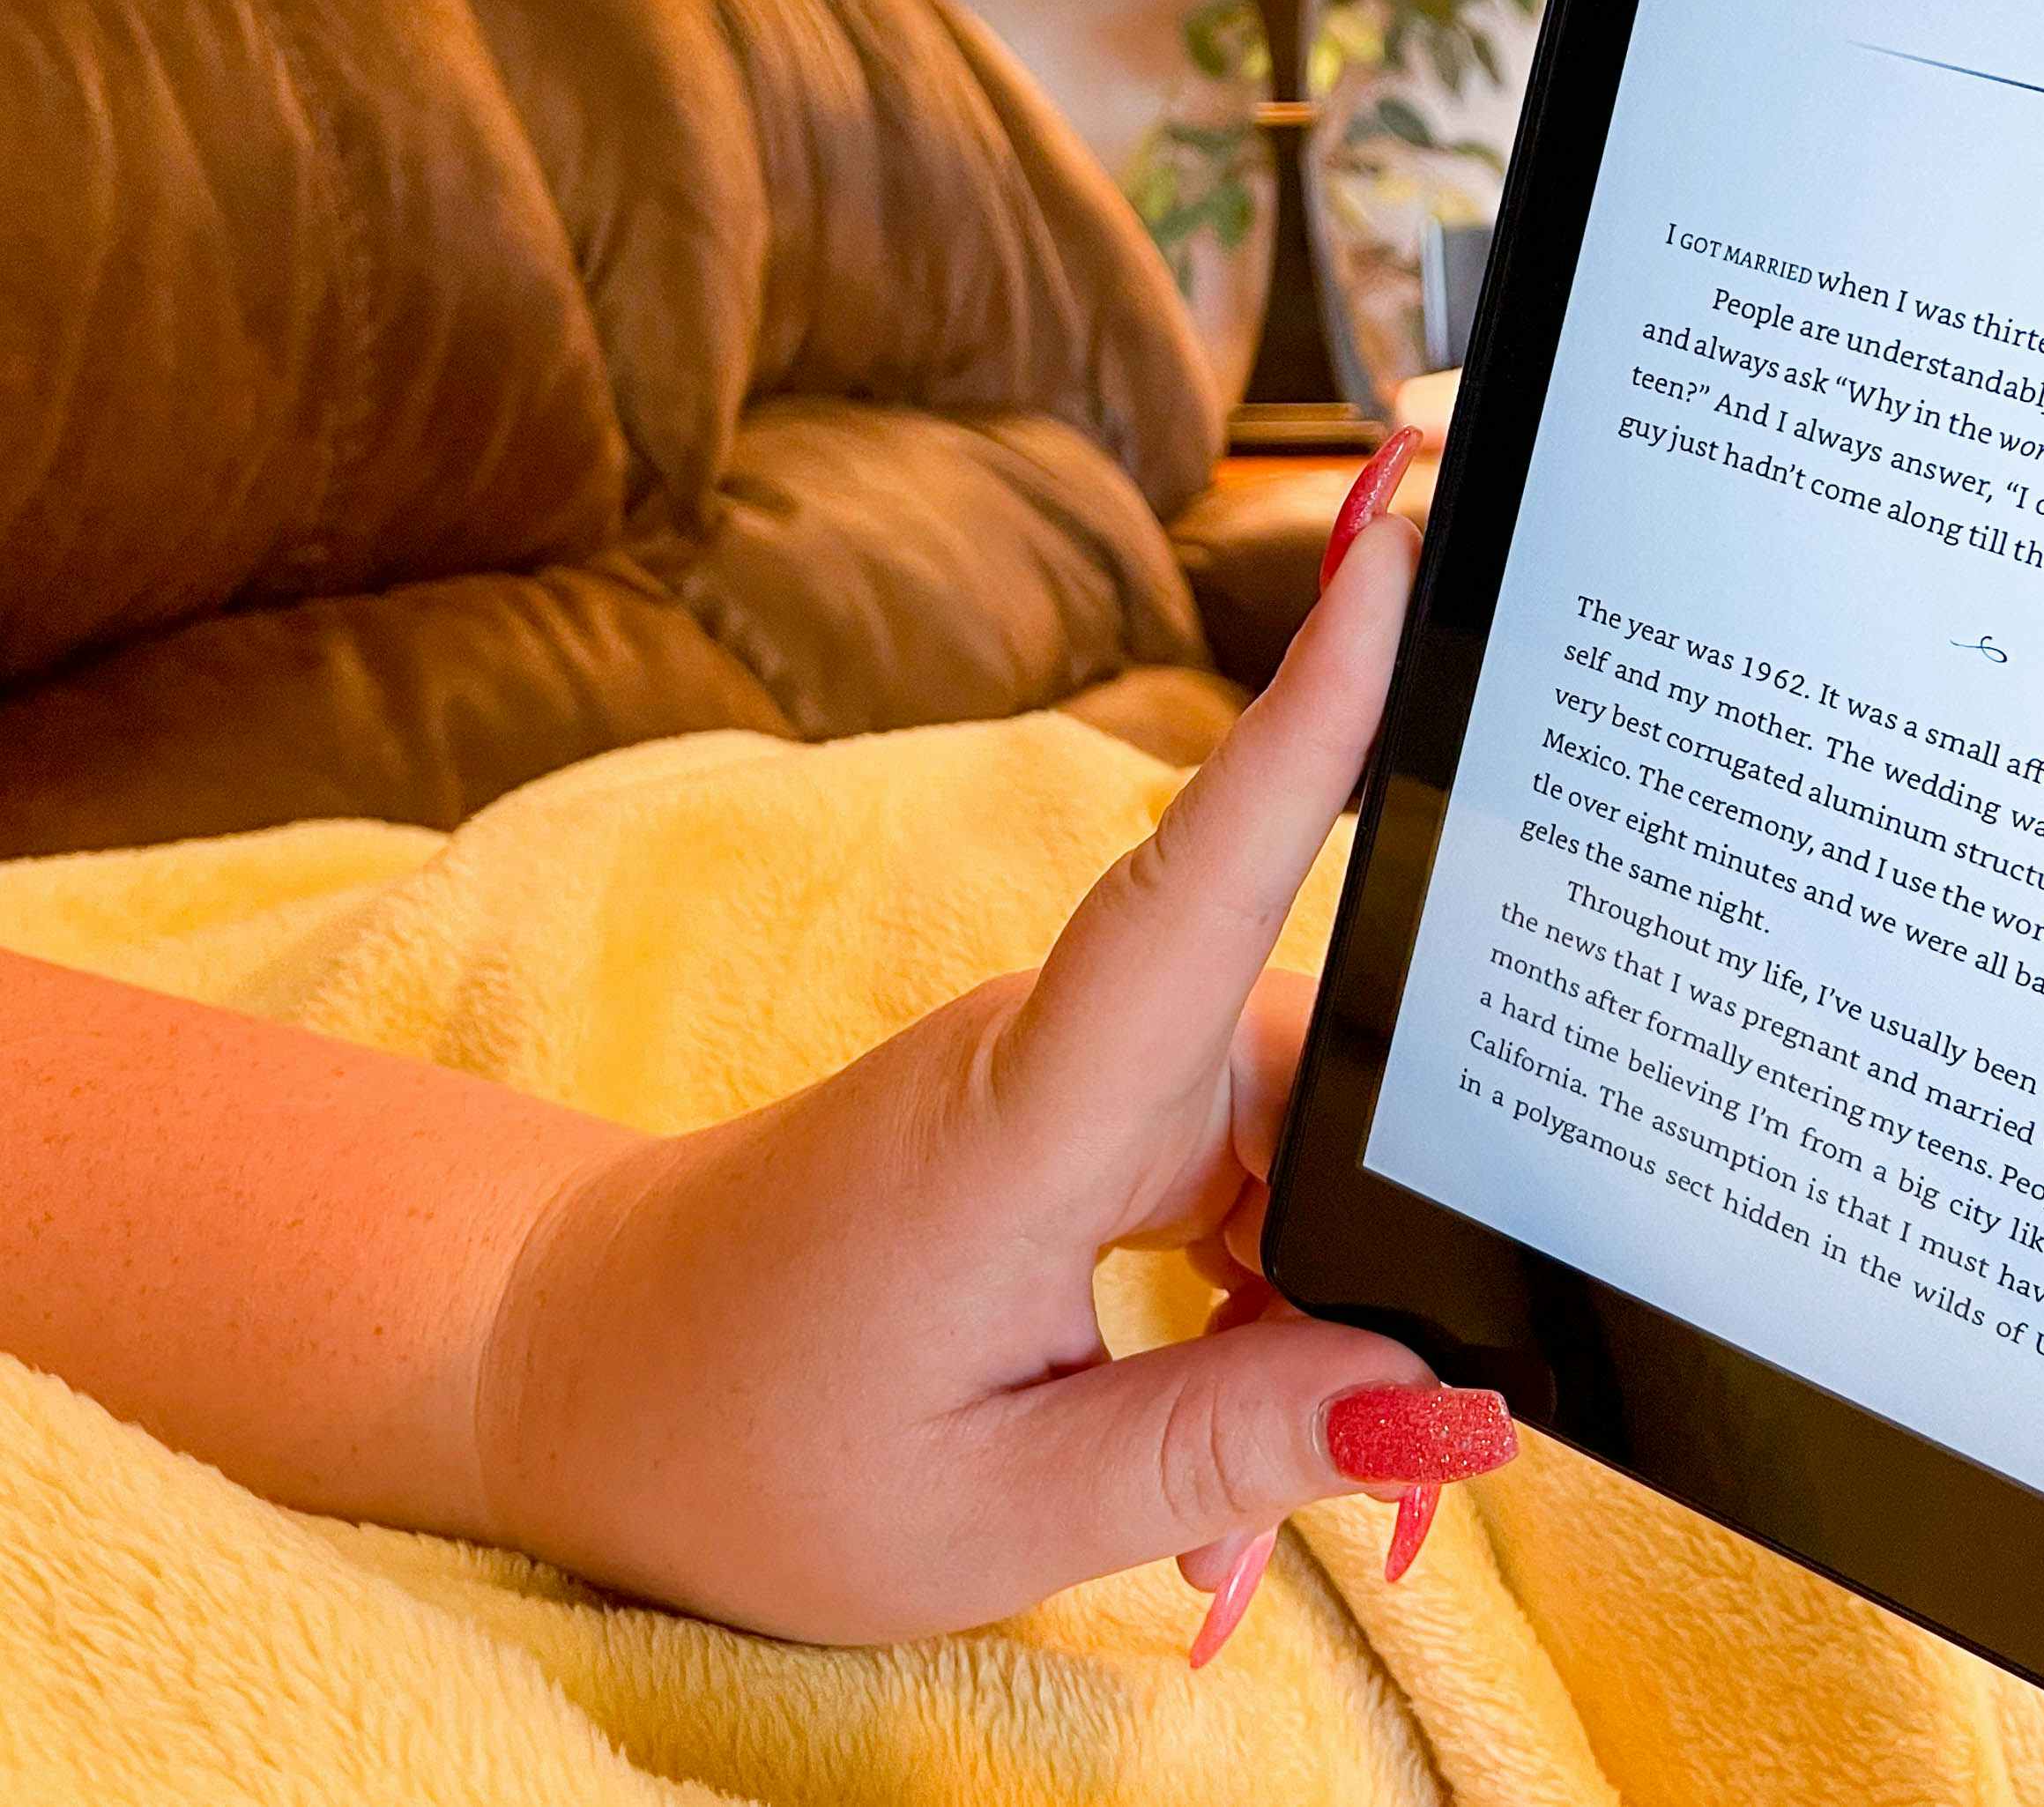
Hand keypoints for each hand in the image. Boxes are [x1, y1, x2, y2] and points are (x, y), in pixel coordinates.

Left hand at [479, 487, 1510, 1651]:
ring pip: (1291, 1146)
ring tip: (1225, 1519)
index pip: (1195, 884)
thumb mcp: (992, 1514)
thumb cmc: (742, 1442)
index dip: (1311, 720)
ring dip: (1299, 1324)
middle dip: (1373, 1268)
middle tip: (1378, 1486)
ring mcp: (1072, 1070)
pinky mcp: (1080, 1107)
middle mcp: (1062, 1054)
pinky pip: (1237, 1174)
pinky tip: (1212, 1461)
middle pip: (1314, 1075)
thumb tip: (1442, 1408)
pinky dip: (1252, 1314)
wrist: (571, 1367)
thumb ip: (1225, 1452)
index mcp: (1022, 1124)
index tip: (1394, 554)